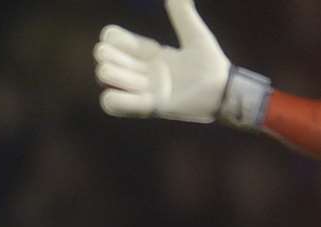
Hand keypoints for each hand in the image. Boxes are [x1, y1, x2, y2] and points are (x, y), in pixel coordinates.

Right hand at [94, 0, 228, 121]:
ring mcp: (143, 90)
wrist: (222, 90)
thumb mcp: (195, 35)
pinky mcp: (147, 107)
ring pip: (110, 81)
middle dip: (107, 56)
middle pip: (111, 62)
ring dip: (112, 76)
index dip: (114, 38)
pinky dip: (116, 100)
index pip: (122, 44)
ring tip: (121, 74)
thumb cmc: (210, 64)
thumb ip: (182, 15)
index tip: (109, 33)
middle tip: (108, 53)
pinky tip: (129, 94)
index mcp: (152, 55)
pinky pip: (115, 104)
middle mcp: (143, 73)